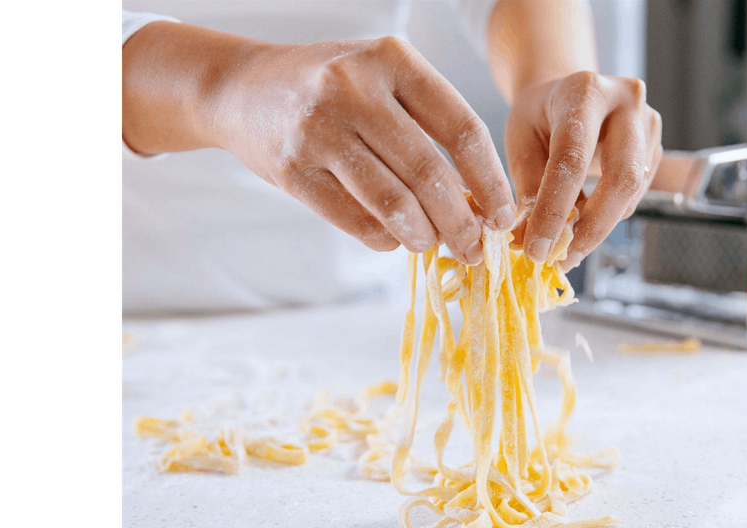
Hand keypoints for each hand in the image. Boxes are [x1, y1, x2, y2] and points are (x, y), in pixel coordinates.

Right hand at [122, 26, 513, 264]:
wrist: (242, 88)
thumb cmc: (333, 89)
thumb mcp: (383, 80)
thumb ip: (430, 126)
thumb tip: (482, 202)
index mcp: (393, 60)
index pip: (462, 129)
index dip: (491, 181)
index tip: (504, 216)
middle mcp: (354, 88)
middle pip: (429, 172)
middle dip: (462, 222)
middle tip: (475, 248)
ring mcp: (319, 129)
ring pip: (394, 202)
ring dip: (424, 236)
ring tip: (435, 244)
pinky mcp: (293, 170)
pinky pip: (355, 220)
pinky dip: (385, 239)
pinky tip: (395, 238)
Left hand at [505, 71, 661, 269]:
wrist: (569, 90)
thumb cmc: (540, 115)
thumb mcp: (521, 139)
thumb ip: (529, 187)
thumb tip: (531, 240)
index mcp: (585, 91)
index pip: (573, 158)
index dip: (555, 209)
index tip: (538, 248)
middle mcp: (627, 102)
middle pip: (622, 177)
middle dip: (592, 227)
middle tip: (563, 258)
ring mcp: (649, 125)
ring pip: (631, 192)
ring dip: (598, 227)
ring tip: (565, 246)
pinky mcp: (657, 148)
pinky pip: (635, 195)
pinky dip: (607, 217)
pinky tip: (583, 224)